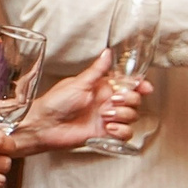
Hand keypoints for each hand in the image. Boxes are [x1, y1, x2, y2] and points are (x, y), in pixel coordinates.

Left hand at [9, 50, 151, 153]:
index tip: (144, 87)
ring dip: (123, 114)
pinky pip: (125, 134)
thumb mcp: (78, 83)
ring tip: (106, 114)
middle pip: (135, 100)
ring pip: (132, 116)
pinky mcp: (105, 134)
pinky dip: (122, 131)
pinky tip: (109, 128)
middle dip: (130, 99)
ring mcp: (107, 118)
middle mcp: (107, 102)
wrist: (44, 124)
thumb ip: (97, 70)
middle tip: (113, 101)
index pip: (128, 84)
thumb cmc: (55, 102)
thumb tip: (107, 53)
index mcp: (102, 87)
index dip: (140, 85)